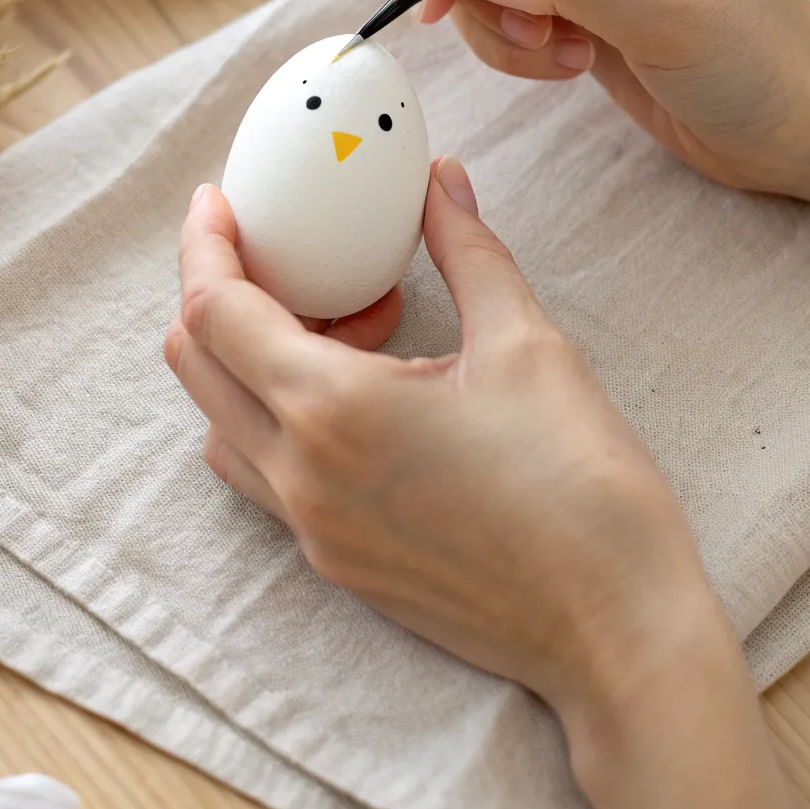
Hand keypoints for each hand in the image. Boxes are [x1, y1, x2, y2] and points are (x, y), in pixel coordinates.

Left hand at [166, 159, 707, 701]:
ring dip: (248, 358)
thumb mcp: (526, 343)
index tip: (215, 203)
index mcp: (332, 410)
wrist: (614, 628)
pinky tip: (360, 390)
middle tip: (284, 254)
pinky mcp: (336, 564)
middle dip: (216, 294)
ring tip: (344, 320)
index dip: (204, 244)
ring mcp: (311, 529)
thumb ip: (466, 250)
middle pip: (195, 365)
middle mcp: (299, 475)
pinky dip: (277, 416)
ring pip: (222, 424)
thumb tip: (441, 180)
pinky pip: (264, 475)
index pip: (215, 311)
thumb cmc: (579, 485)